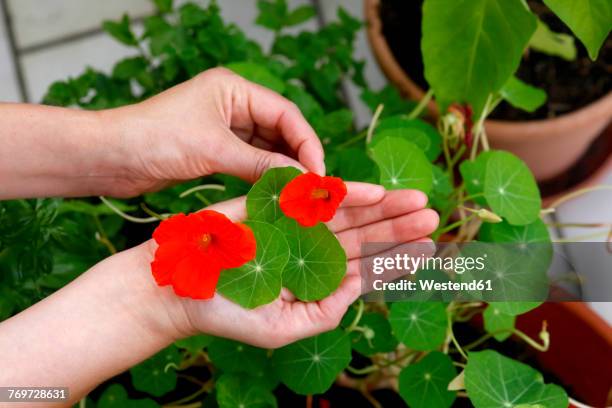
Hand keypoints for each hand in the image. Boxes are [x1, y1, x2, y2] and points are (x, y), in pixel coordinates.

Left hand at [104, 67, 323, 196]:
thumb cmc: (155, 139)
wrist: (111, 157)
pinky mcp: (214, 150)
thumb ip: (260, 164)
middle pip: (279, 130)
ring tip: (297, 194)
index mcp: (234, 89)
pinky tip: (274, 193)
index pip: (285, 113)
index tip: (318, 172)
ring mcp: (223, 128)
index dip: (307, 143)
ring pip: (265, 149)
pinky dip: (262, 176)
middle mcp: (232, 105)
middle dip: (296, 157)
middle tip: (312, 187)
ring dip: (280, 169)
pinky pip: (248, 162)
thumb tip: (300, 179)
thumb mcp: (214, 150)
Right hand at [157, 184, 438, 347]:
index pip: (363, 267)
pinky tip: (371, 192)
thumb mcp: (282, 328)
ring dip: (381, 207)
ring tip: (416, 201)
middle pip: (362, 236)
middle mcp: (310, 250)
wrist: (178, 288)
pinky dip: (341, 193)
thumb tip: (361, 287)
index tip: (429, 251)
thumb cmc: (227, 314)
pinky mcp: (274, 204)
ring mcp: (294, 226)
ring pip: (345, 214)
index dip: (396, 259)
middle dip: (398, 227)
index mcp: (315, 278)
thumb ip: (325, 312)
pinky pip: (313, 197)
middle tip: (432, 218)